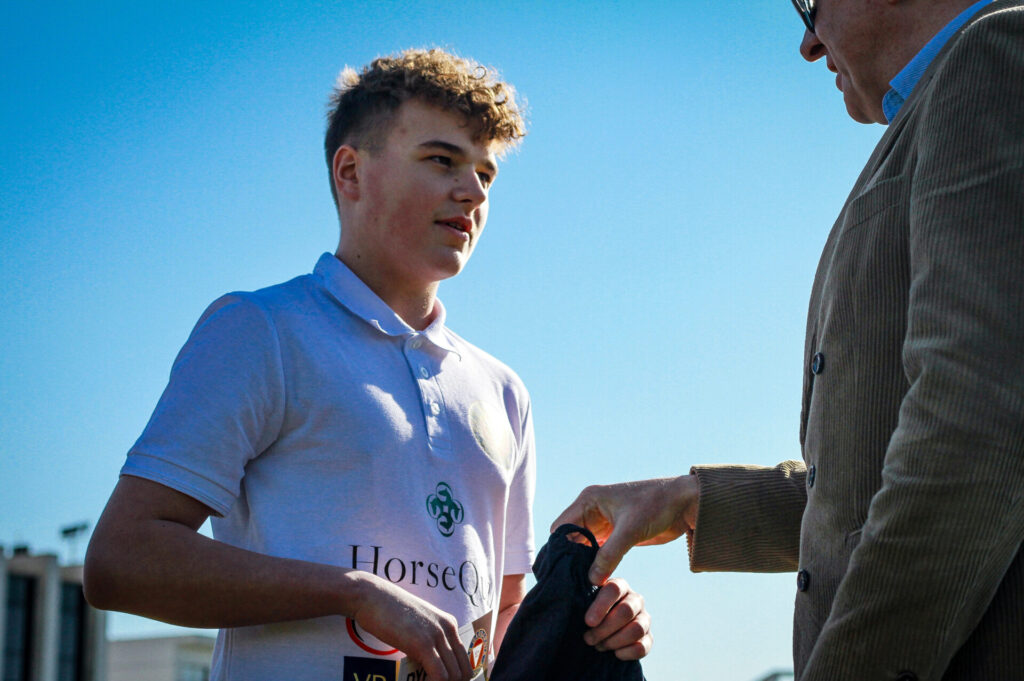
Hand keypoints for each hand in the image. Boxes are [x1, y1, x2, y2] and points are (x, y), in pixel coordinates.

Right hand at [350, 573, 471, 680]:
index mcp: (449, 624)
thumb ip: (427, 638)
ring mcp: (437, 635)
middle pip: (464, 671)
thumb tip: (429, 662)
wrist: (371, 596)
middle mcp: (448, 628)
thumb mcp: (416, 623)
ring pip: (454, 676)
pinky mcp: (423, 644)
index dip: (456, 679)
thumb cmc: (387, 611)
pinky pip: (439, 676)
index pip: (465, 660)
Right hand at [552, 475, 698, 583]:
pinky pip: (597, 552)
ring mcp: (603, 523)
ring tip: (579, 586)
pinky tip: (593, 581)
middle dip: (569, 559)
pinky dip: (595, 564)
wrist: (684, 504)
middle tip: (567, 584)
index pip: (561, 528)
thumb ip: (609, 556)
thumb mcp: (630, 531)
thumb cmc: (656, 506)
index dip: (558, 549)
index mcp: (589, 501)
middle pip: (570, 539)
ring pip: (583, 547)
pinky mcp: (615, 534)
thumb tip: (591, 581)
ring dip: (583, 564)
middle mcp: (592, 510)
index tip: (557, 573)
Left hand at [583, 578, 651, 659]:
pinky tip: (614, 653)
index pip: (614, 589)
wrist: (598, 632)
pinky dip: (627, 652)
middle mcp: (635, 600)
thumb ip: (580, 596)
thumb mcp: (582, 602)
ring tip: (599, 646)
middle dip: (604, 628)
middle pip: (626, 611)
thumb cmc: (588, 614)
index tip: (588, 621)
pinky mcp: (648, 638)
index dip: (601, 606)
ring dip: (614, 641)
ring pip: (637, 629)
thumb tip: (582, 589)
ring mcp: (644, 619)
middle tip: (588, 638)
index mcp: (619, 586)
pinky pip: (642, 647)